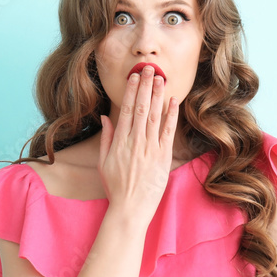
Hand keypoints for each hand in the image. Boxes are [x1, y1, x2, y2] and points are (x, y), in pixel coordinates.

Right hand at [98, 65, 179, 221]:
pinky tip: (173, 102)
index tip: (134, 76)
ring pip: (154, 116)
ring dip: (158, 95)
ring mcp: (150, 149)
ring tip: (161, 78)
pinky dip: (171, 116)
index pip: (126, 110)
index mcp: (119, 142)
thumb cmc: (116, 187)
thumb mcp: (103, 162)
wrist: (130, 208)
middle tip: (149, 68)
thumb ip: (106, 138)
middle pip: (141, 108)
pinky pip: (168, 132)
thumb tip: (105, 117)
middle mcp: (135, 142)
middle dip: (145, 86)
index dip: (131, 91)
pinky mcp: (163, 157)